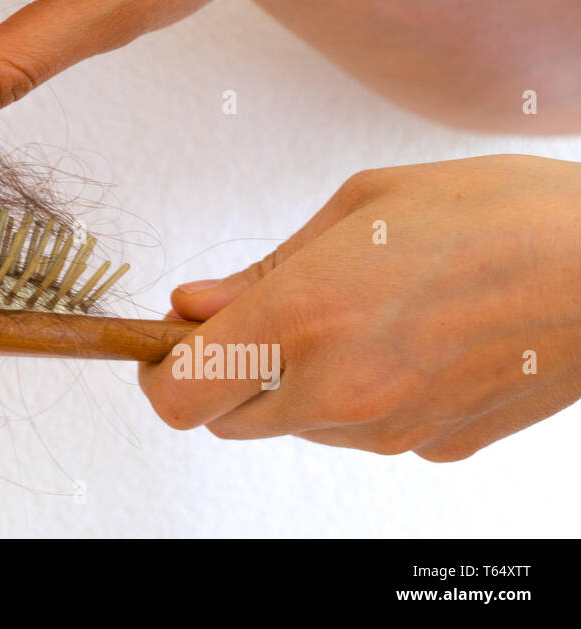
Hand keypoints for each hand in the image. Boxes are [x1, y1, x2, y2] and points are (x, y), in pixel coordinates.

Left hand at [139, 154, 580, 460]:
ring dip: (292, 383)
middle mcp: (338, 392)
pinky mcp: (436, 448)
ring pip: (295, 427)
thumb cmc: (495, 213)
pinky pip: (363, 432)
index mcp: (302, 321)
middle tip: (261, 314)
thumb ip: (262, 271)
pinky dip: (357, 397)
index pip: (178, 397)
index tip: (168, 342)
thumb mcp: (361, 208)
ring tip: (354, 312)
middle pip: (227, 420)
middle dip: (223, 374)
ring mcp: (391, 431)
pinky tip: (406, 339)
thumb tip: (192, 305)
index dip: (160, 372)